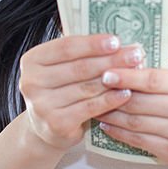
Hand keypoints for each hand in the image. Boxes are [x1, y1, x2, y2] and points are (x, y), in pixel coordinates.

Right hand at [18, 34, 144, 150]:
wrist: (48, 128)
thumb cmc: (62, 89)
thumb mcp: (63, 68)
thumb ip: (81, 54)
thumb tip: (118, 42)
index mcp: (32, 60)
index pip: (66, 47)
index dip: (93, 44)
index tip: (116, 40)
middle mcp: (31, 82)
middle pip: (79, 67)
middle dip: (110, 60)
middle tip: (136, 54)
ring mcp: (41, 105)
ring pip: (86, 87)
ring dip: (115, 78)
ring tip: (136, 71)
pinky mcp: (56, 124)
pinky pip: (90, 107)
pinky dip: (110, 99)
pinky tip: (127, 93)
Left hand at [95, 67, 167, 168]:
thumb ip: (160, 79)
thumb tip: (124, 66)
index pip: (152, 79)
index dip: (126, 76)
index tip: (106, 73)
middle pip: (140, 101)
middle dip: (113, 96)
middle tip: (93, 90)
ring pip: (136, 121)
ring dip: (112, 114)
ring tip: (96, 107)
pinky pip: (138, 140)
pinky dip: (119, 133)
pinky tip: (107, 125)